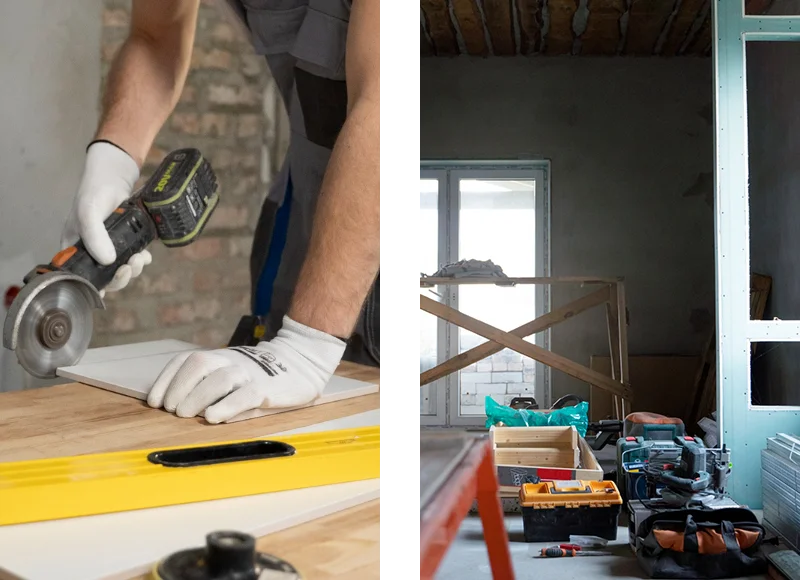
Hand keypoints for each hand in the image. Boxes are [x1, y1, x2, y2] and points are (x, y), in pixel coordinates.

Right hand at [61, 141, 150, 296]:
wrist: (114, 177)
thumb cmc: (94, 193)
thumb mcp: (89, 212)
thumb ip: (94, 236)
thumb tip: (108, 261)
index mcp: (74, 250)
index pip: (82, 278)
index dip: (98, 285)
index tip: (113, 279)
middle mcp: (91, 252)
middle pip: (106, 279)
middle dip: (121, 277)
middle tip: (131, 266)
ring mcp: (110, 248)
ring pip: (122, 270)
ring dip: (133, 268)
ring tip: (140, 258)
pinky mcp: (126, 243)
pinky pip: (134, 258)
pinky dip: (141, 259)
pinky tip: (145, 254)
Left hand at [147, 317, 346, 423]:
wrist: (302, 363)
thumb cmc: (260, 377)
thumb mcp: (231, 378)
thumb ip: (209, 388)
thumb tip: (178, 408)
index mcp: (219, 358)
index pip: (185, 361)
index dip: (167, 380)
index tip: (154, 401)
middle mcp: (231, 360)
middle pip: (199, 364)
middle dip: (179, 388)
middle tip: (173, 411)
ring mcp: (249, 373)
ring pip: (220, 378)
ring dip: (198, 396)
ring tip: (187, 415)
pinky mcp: (267, 387)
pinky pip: (246, 394)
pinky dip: (227, 405)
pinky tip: (213, 417)